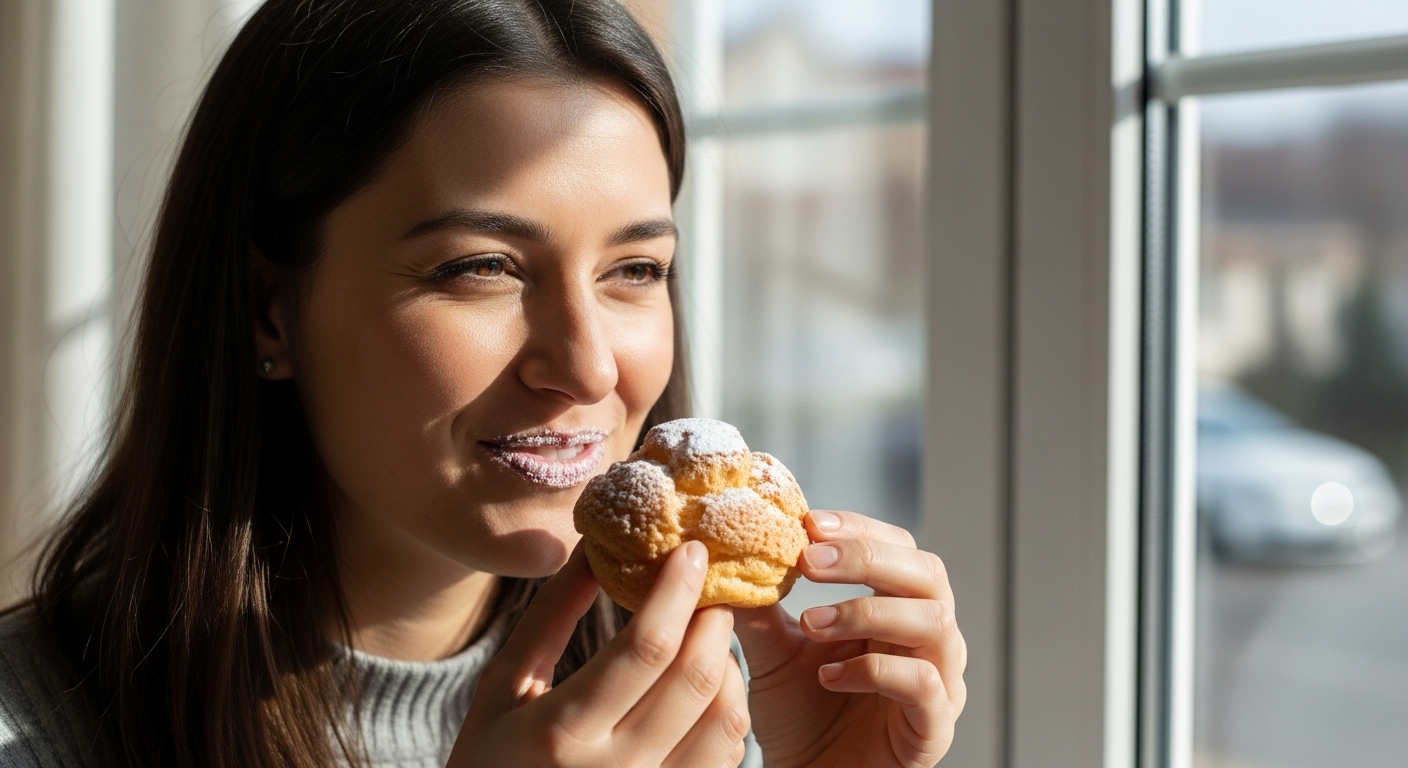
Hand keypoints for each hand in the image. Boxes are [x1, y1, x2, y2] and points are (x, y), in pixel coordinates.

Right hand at [449, 541, 749, 767]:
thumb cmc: (488, 761)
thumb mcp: (502, 688)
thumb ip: (549, 617)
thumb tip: (593, 546)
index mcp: (560, 732)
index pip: (645, 648)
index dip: (677, 590)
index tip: (689, 550)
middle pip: (694, 679)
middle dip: (713, 618)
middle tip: (709, 587)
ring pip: (725, 720)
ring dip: (727, 664)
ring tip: (707, 636)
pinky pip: (725, 757)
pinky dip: (726, 712)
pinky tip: (703, 689)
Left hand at [733, 510, 965, 767]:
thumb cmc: (801, 713)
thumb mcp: (773, 650)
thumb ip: (761, 604)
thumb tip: (731, 550)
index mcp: (899, 608)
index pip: (900, 547)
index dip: (859, 529)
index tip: (807, 523)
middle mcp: (930, 639)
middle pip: (928, 574)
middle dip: (867, 557)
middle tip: (808, 562)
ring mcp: (941, 683)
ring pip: (935, 622)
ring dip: (868, 611)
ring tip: (812, 623)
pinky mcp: (934, 729)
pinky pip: (925, 685)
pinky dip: (876, 670)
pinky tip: (830, 677)